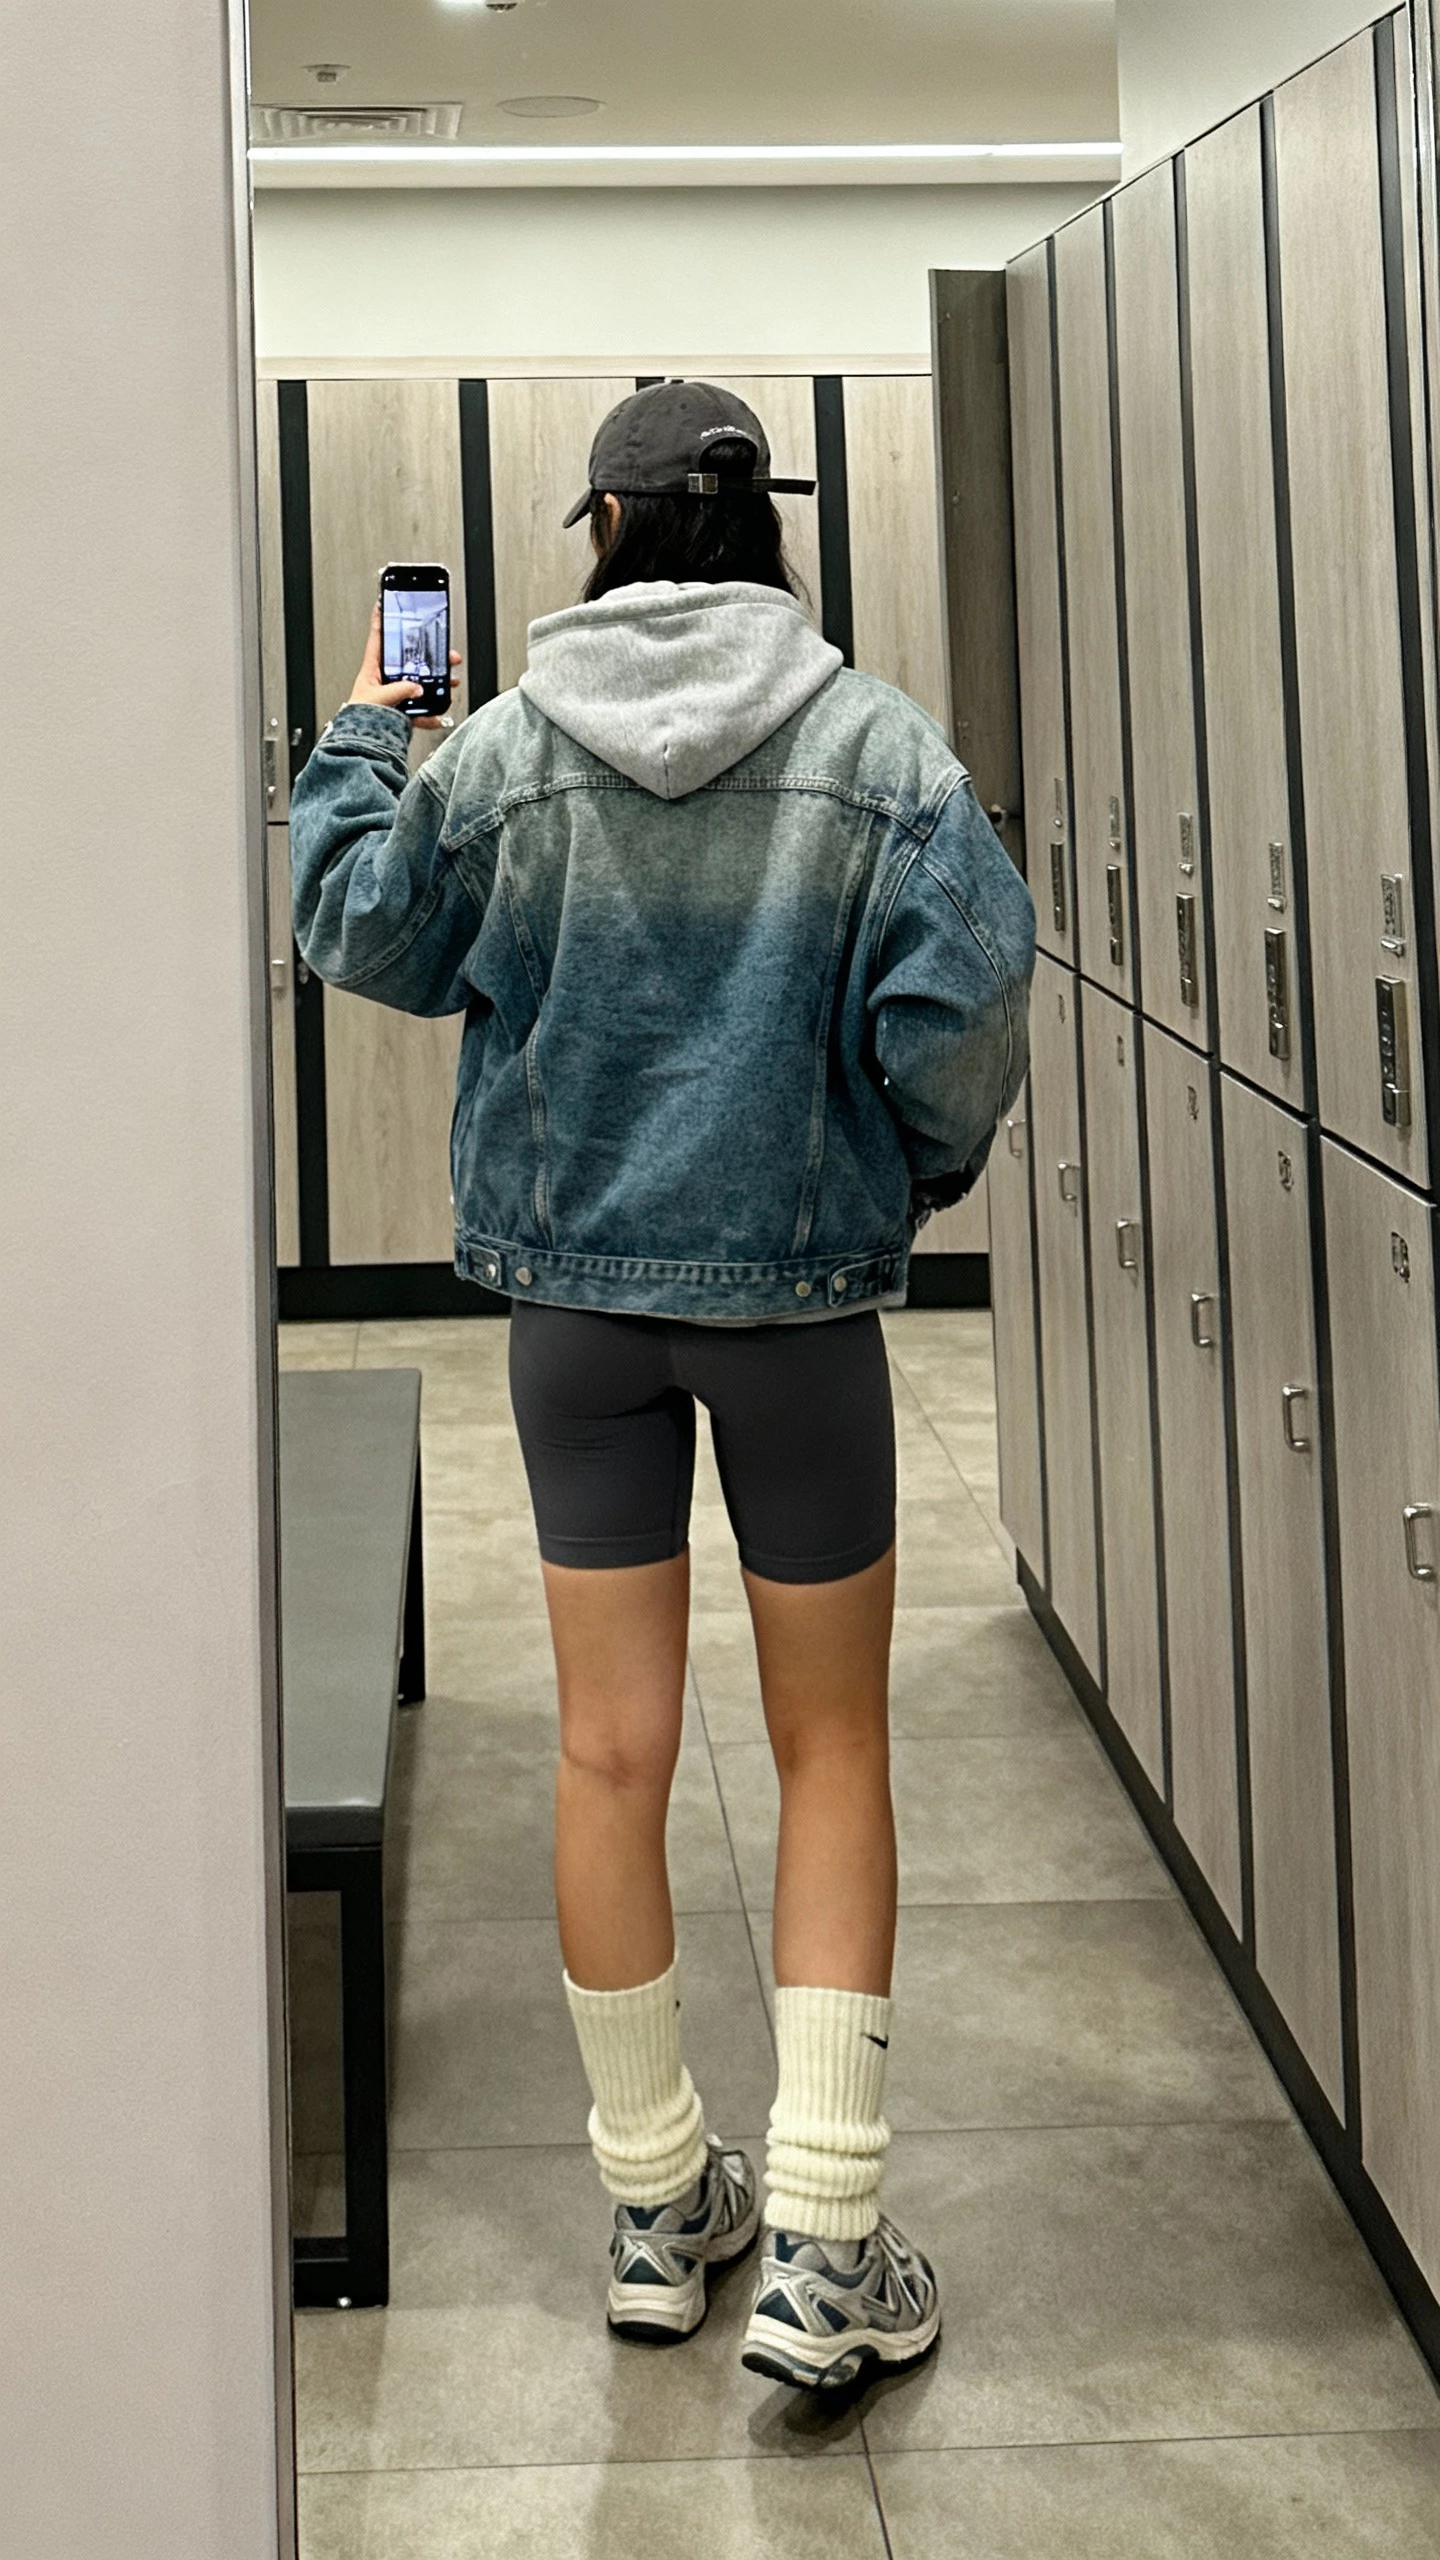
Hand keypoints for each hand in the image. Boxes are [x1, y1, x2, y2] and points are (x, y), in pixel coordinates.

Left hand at [347, 605, 462, 729]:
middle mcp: (384, 680)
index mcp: (372, 670)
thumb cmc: (359, 720)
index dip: (380, 620)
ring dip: (436, 684)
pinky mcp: (400, 713)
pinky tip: (437, 715)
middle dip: (429, 658)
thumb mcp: (378, 698)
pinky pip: (419, 710)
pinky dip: (430, 714)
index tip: (384, 604)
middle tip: (445, 654)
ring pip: (419, 684)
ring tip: (450, 682)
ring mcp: (394, 696)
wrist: (361, 744)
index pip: (377, 638)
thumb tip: (417, 688)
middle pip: (409, 662)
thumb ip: (399, 690)